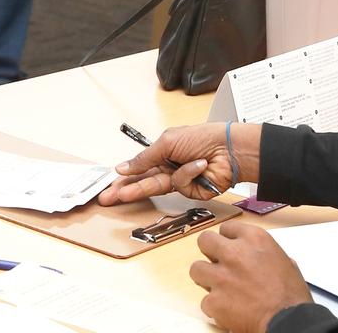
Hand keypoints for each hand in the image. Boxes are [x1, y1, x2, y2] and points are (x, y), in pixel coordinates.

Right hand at [97, 122, 259, 204]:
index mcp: (164, 154)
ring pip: (157, 188)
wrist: (230, 148)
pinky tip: (198, 164)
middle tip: (108, 198)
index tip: (110, 186)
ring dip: (140, 189)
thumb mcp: (167, 142)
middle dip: (125, 190)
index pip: (140, 168)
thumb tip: (123, 167)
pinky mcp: (193, 192)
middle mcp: (171, 168)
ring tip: (122, 193)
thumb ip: (145, 158)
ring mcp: (181, 181)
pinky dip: (188, 173)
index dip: (125, 177)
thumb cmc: (202, 137)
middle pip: (144, 182)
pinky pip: (181, 185)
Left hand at [191, 221, 312, 332]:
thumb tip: (263, 258)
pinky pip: (204, 300)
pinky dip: (214, 307)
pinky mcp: (214, 300)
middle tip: (217, 263)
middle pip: (205, 241)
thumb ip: (266, 254)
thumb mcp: (286, 263)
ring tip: (219, 288)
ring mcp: (221, 276)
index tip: (229, 248)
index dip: (227, 240)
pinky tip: (227, 309)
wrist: (288, 321)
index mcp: (254, 240)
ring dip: (206, 278)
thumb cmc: (291, 296)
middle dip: (209, 252)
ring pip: (196, 269)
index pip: (227, 228)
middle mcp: (234, 253)